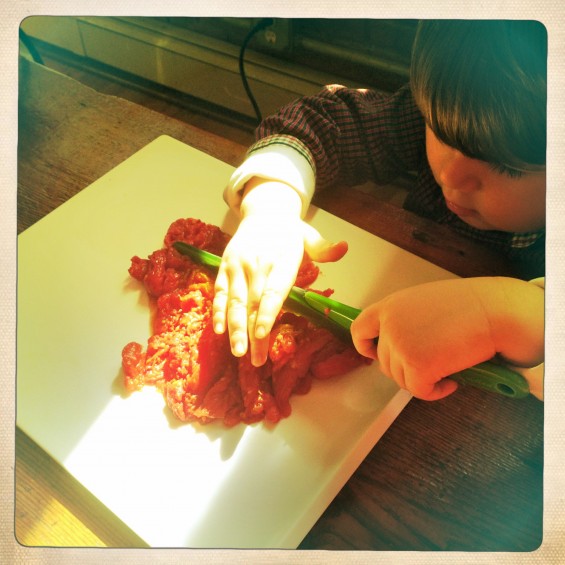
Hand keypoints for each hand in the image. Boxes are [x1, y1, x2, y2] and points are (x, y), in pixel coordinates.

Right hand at [213, 179, 347, 365]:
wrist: (263, 211)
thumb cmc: (289, 231)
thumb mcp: (308, 236)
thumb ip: (324, 248)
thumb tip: (344, 248)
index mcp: (280, 260)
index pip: (272, 291)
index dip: (266, 314)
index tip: (262, 335)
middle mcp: (257, 264)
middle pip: (253, 303)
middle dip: (252, 333)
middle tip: (255, 360)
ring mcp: (238, 266)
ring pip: (234, 301)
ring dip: (234, 328)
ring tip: (238, 353)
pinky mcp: (224, 267)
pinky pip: (220, 292)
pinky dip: (217, 311)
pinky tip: (218, 330)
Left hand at [350, 277, 543, 399]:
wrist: (495, 310)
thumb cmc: (468, 306)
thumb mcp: (423, 303)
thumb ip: (404, 319)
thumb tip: (397, 345)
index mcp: (390, 306)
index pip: (359, 329)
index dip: (366, 346)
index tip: (377, 354)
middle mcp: (389, 324)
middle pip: (384, 362)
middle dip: (406, 369)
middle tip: (432, 365)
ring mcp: (400, 344)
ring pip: (400, 379)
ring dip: (422, 380)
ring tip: (446, 368)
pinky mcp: (416, 365)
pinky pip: (419, 391)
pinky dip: (435, 392)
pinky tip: (452, 381)